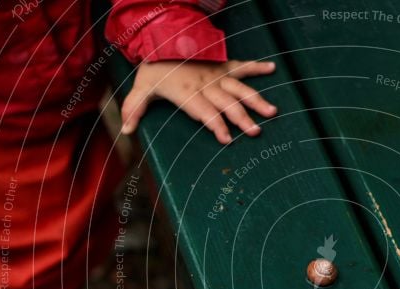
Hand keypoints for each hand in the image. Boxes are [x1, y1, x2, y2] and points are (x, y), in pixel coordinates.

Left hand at [120, 60, 277, 143]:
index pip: (204, 112)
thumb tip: (126, 130)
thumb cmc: (154, 68)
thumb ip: (135, 108)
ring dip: (256, 100)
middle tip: (256, 132)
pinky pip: (242, 66)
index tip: (227, 139)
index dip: (215, 126)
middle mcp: (206, 84)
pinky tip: (273, 68)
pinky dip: (258, 66)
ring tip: (271, 112)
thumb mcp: (141, 87)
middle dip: (242, 119)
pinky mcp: (223, 66)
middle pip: (226, 104)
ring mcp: (217, 74)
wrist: (162, 38)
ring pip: (239, 89)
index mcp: (188, 93)